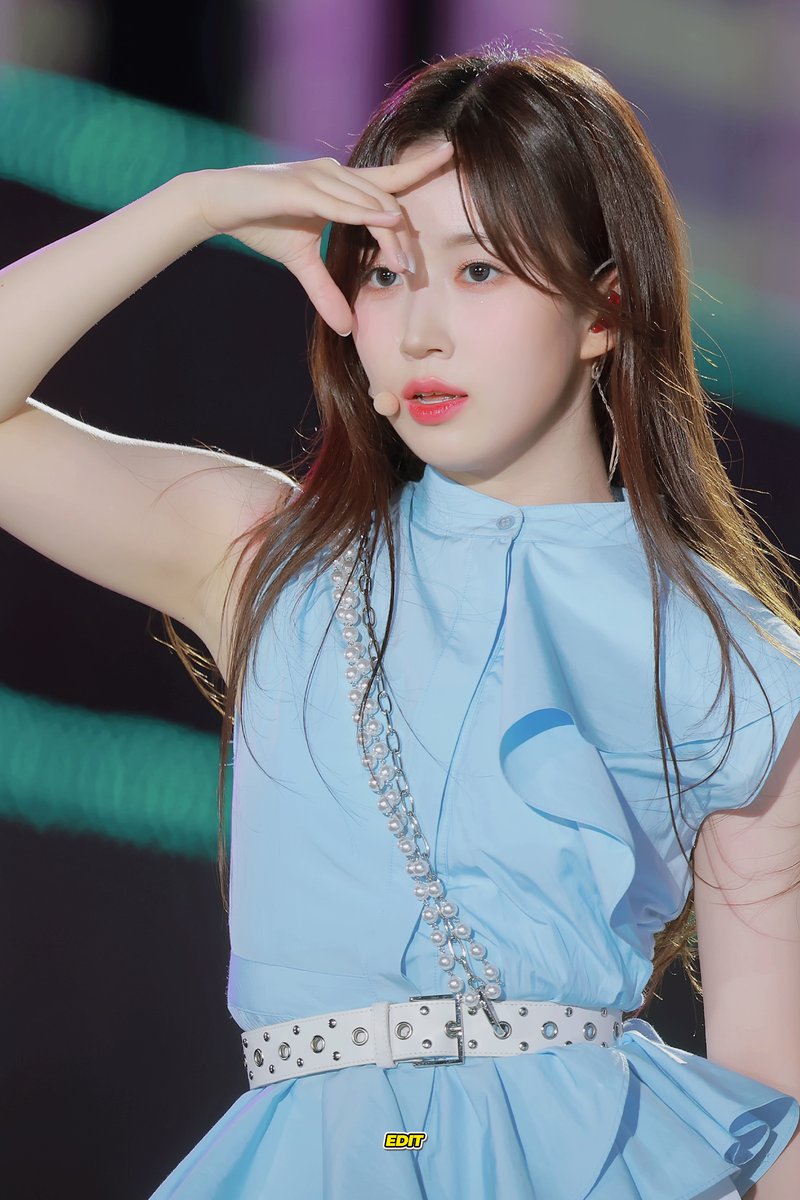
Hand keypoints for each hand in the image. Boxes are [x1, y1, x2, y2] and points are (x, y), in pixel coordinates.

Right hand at [190, 142, 453, 335]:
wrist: (216, 204)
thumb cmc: (259, 223)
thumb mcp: (299, 263)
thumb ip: (325, 290)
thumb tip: (346, 328)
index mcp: (338, 184)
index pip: (387, 178)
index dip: (418, 167)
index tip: (448, 156)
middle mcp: (332, 173)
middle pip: (384, 197)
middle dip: (403, 233)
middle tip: (416, 270)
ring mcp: (316, 176)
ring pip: (366, 201)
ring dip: (388, 232)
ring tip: (405, 264)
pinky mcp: (298, 186)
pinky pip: (339, 202)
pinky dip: (365, 212)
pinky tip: (387, 220)